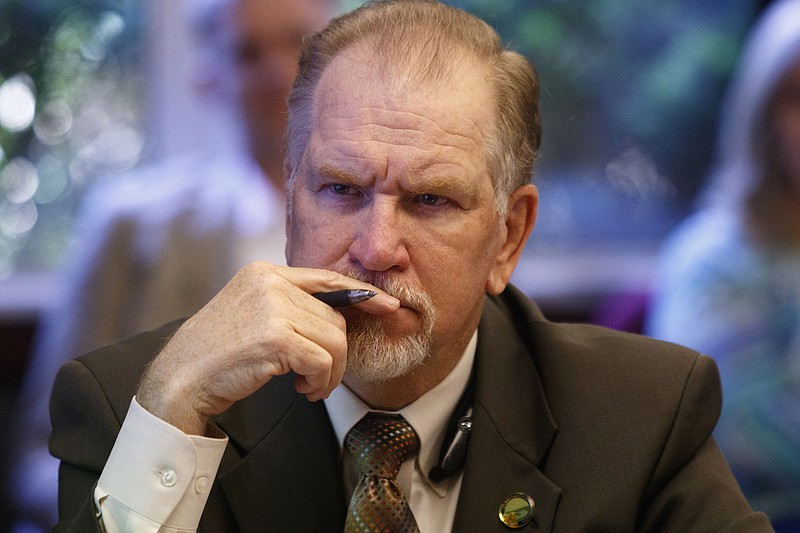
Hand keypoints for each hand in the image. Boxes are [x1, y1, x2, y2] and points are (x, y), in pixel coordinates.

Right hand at [136, 262, 398, 434]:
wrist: (179, 379)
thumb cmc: (218, 354)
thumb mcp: (253, 314)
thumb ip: (290, 306)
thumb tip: (341, 317)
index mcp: (266, 272)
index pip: (326, 279)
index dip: (361, 294)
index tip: (386, 305)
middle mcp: (270, 281)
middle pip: (335, 318)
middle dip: (337, 354)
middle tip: (319, 379)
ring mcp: (272, 306)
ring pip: (334, 341)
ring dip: (330, 373)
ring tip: (310, 387)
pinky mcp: (275, 336)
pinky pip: (323, 361)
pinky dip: (320, 382)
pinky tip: (302, 389)